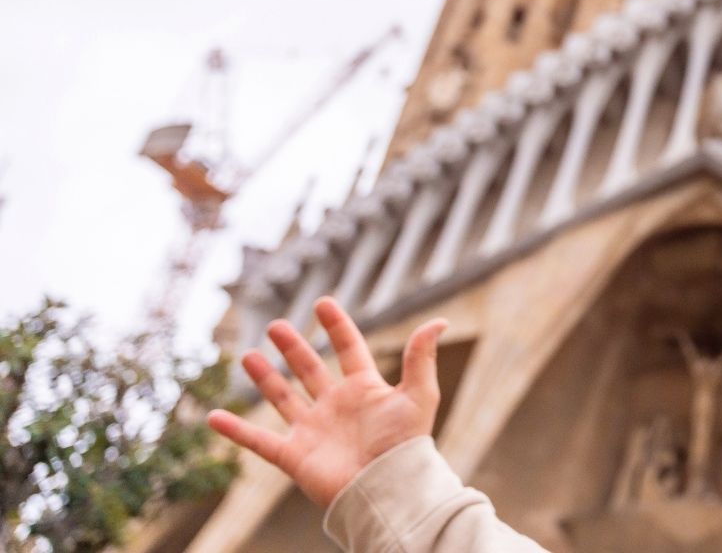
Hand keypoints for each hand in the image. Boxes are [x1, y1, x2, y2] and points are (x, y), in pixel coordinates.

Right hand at [207, 297, 448, 507]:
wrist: (386, 489)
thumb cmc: (405, 445)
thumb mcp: (417, 395)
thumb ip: (421, 358)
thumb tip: (439, 322)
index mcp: (365, 390)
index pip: (349, 349)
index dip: (336, 327)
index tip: (322, 302)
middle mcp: (336, 407)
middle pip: (310, 370)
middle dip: (293, 348)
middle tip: (275, 325)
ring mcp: (313, 430)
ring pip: (283, 399)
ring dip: (264, 378)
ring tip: (247, 356)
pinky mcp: (294, 456)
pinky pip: (259, 441)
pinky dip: (235, 430)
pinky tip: (213, 416)